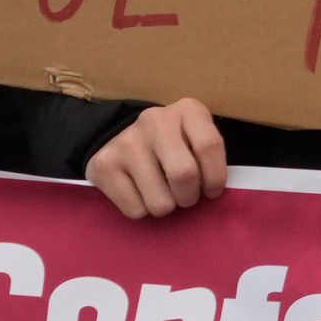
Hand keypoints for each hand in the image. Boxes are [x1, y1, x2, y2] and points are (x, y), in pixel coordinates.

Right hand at [87, 100, 227, 218]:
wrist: (122, 138)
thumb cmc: (173, 142)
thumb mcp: (196, 136)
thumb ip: (207, 155)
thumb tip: (213, 192)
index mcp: (187, 109)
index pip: (208, 145)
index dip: (216, 176)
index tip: (213, 192)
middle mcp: (156, 121)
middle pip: (183, 174)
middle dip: (190, 197)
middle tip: (187, 198)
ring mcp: (127, 141)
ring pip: (159, 200)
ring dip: (167, 207)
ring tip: (164, 196)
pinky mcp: (104, 164)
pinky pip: (134, 209)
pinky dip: (143, 211)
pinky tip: (141, 195)